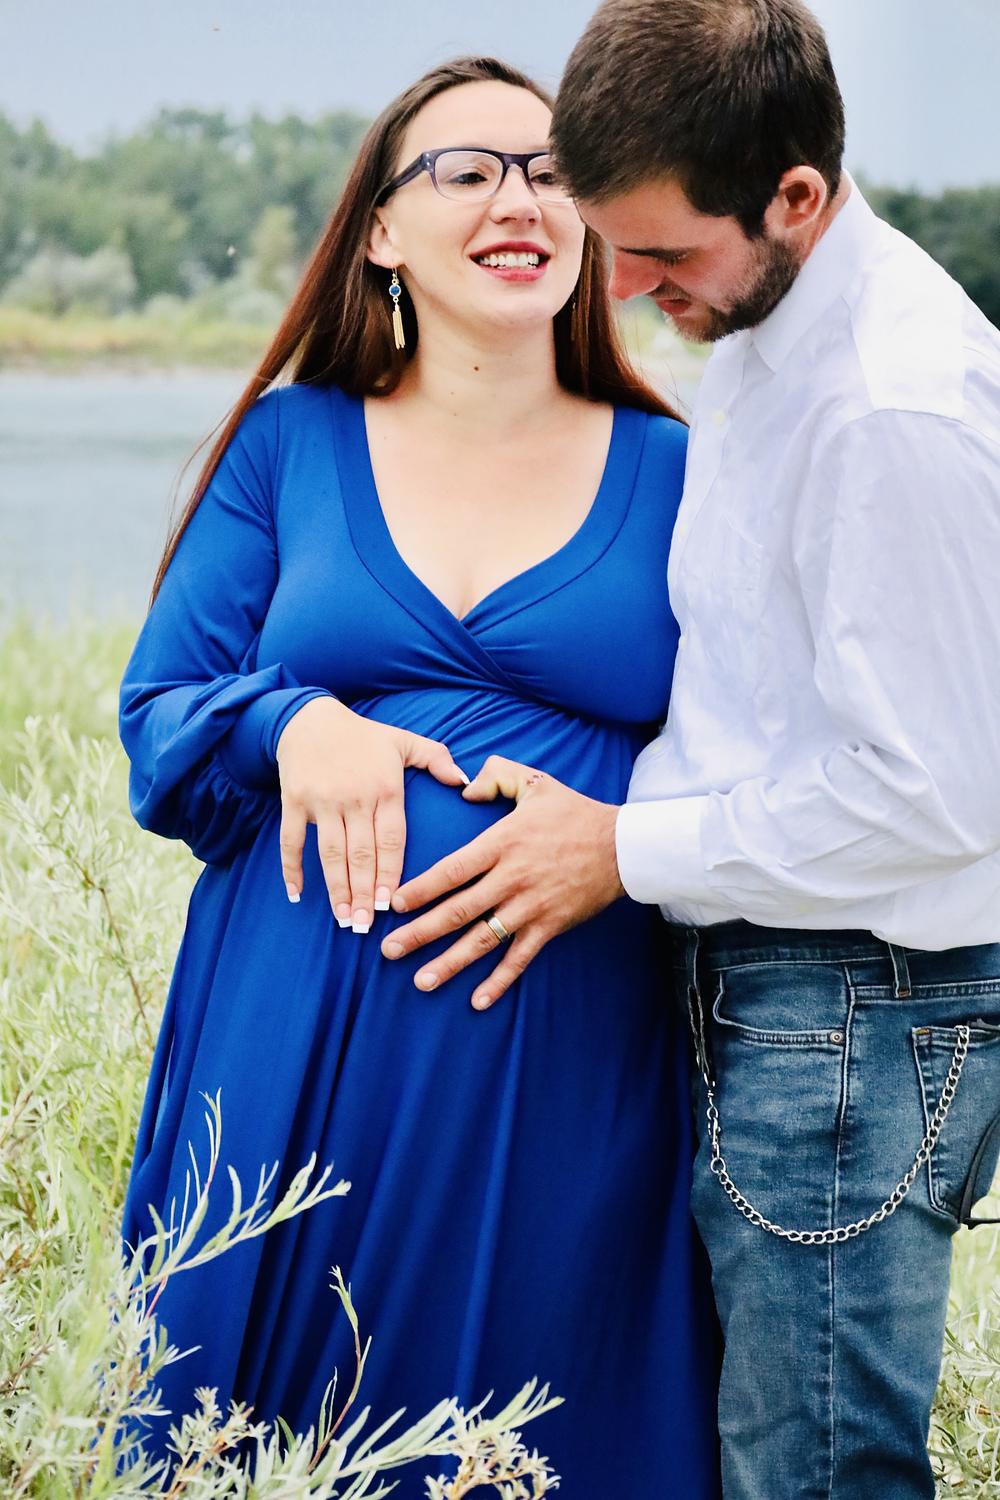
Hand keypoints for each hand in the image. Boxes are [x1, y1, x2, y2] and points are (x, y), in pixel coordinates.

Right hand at [275, 698, 467, 929]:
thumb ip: (436, 759)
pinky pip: (291, 840)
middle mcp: (355, 798)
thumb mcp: (404, 740)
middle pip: (361, 854)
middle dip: (365, 893)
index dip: (391, 874)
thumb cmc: (363, 734)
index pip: (391, 841)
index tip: (393, 906)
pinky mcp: (294, 801)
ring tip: (343, 918)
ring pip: (330, 853)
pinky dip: (291, 867)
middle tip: (367, 926)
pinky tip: (297, 893)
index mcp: (386, 789)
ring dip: (336, 888)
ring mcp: (322, 801)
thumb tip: (464, 782)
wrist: (310, 718)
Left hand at [380, 754, 625, 1008]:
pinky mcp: (549, 926)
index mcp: (501, 843)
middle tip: (389, 950)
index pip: (452, 870)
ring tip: (421, 981)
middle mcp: (511, 878)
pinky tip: (478, 1000)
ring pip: (482, 940)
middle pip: (457, 911)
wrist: (623, 846)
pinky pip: (519, 958)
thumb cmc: (574, 813)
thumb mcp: (535, 782)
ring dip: (450, 963)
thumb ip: (496, 777)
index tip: (395, 904)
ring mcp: (530, 906)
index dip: (421, 889)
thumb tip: (465, 789)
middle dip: (420, 933)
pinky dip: (499, 981)